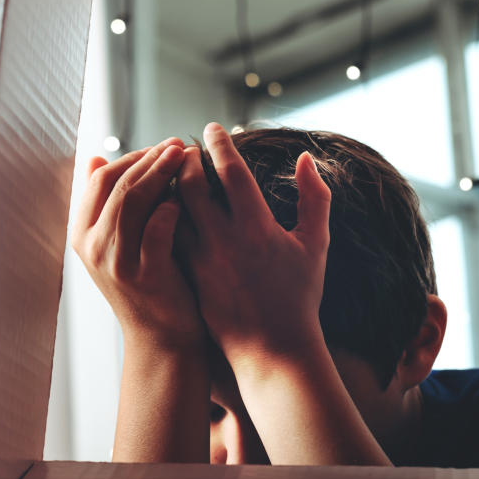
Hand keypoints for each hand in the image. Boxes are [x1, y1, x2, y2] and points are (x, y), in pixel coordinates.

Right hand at [70, 137, 204, 347]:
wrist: (163, 338)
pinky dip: (170, 208)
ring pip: (133, 201)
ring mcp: (116, 263)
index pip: (100, 178)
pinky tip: (187, 197)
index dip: (131, 156)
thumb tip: (95, 157)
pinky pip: (156, 230)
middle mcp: (92, 248)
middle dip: (149, 158)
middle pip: (117, 184)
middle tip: (177, 143)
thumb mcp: (121, 242)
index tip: (160, 145)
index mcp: (82, 235)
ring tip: (185, 156)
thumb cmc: (150, 283)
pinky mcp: (145, 276)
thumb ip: (111, 203)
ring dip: (161, 173)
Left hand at [175, 123, 331, 366]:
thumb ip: (315, 197)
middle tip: (184, 148)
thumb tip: (306, 158)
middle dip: (183, 159)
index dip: (219, 143)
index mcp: (257, 226)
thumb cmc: (299, 296)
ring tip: (170, 174)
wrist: (273, 349)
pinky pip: (166, 237)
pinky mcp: (187, 277)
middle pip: (190, 183)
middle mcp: (224, 239)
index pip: (230, 169)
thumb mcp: (316, 244)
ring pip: (171, 209)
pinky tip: (165, 208)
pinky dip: (163, 217)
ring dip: (168, 187)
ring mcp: (201, 260)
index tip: (213, 128)